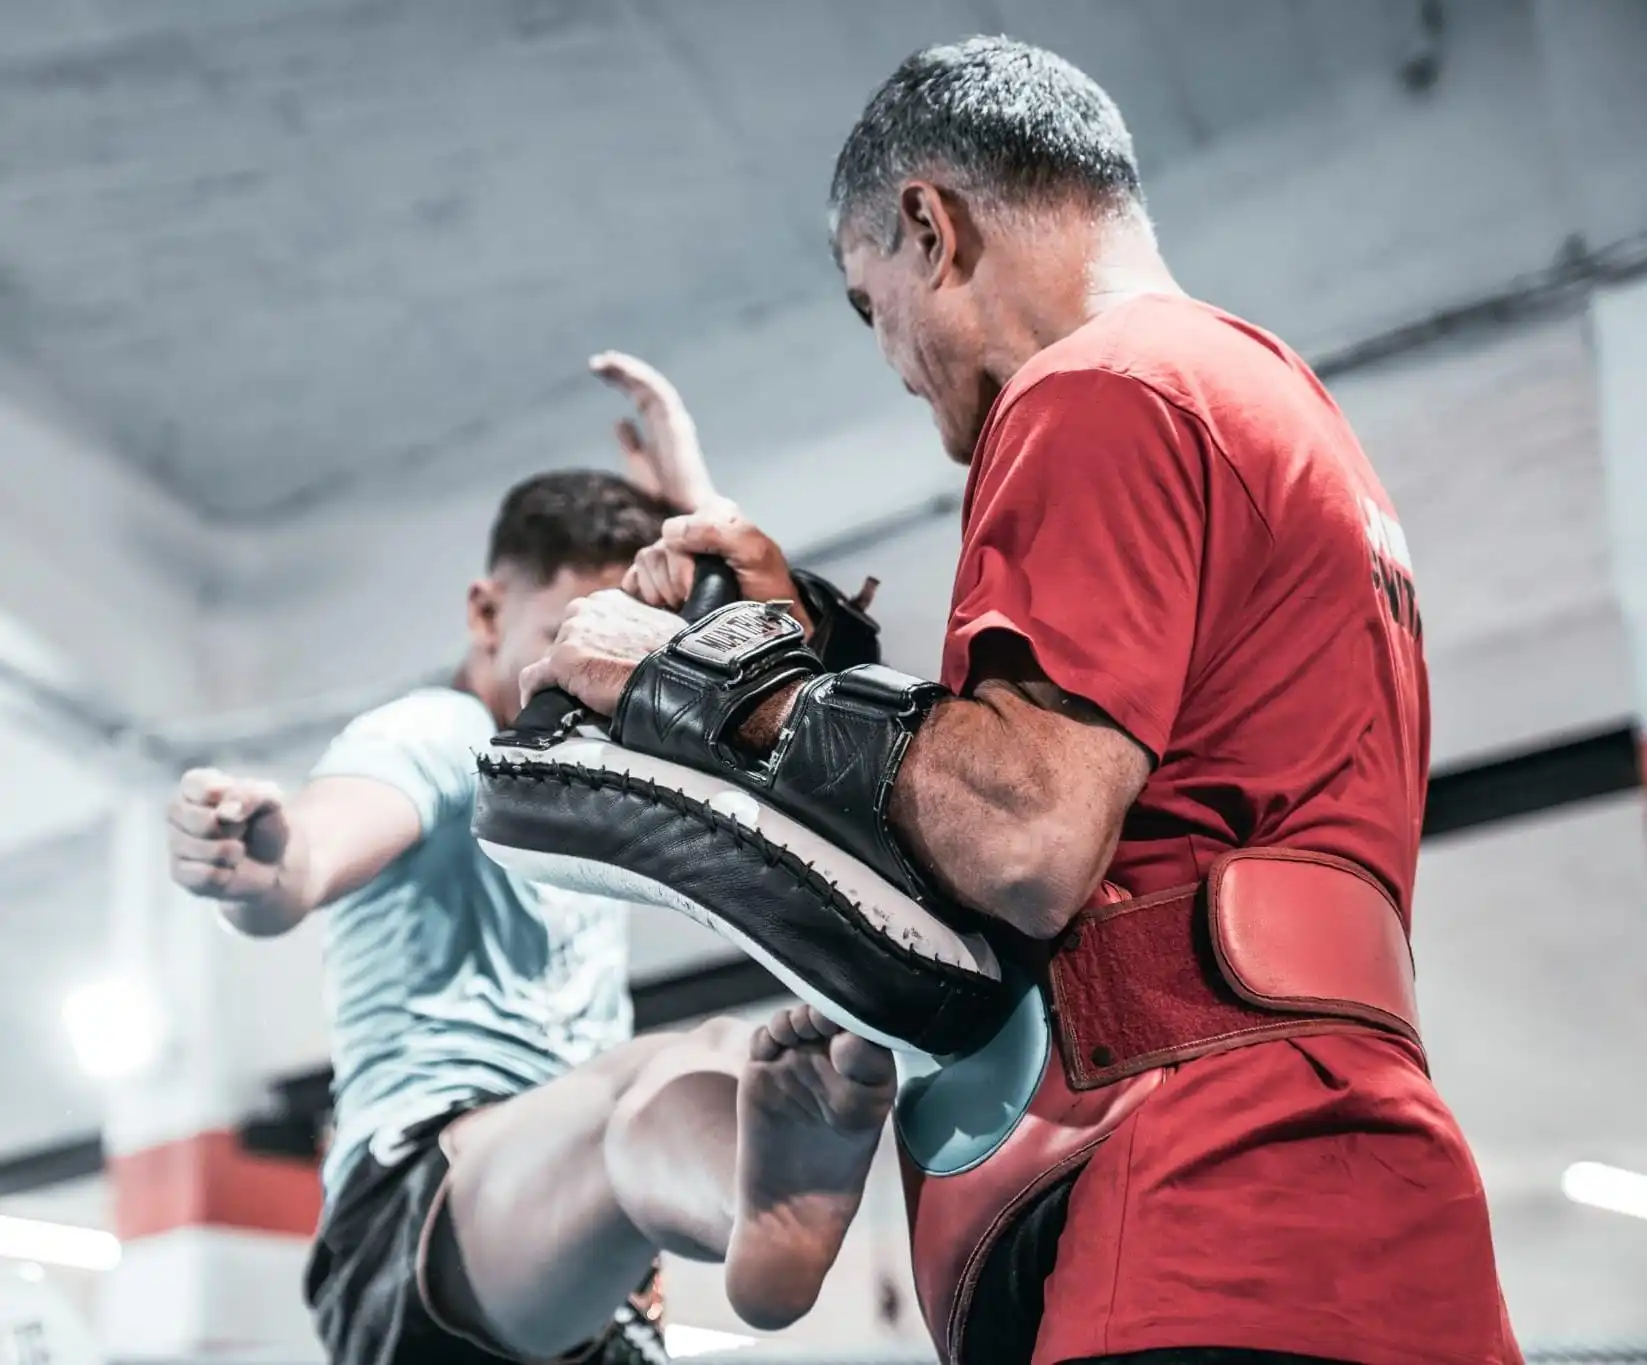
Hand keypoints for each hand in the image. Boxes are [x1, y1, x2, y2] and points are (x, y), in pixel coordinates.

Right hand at [167, 768, 292, 901]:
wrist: (271, 864)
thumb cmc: (265, 825)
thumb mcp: (271, 801)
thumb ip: (252, 796)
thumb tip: (227, 812)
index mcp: (195, 784)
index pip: (204, 788)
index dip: (231, 801)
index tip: (243, 806)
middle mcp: (177, 810)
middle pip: (202, 821)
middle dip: (233, 829)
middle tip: (242, 830)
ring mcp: (174, 842)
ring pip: (201, 850)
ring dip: (232, 852)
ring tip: (236, 849)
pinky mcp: (179, 872)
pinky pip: (204, 875)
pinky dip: (226, 873)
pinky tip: (227, 869)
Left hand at [518, 589, 683, 717]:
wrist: (674, 680)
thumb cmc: (675, 660)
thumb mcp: (663, 631)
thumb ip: (642, 632)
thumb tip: (644, 649)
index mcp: (611, 600)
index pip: (589, 624)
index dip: (594, 648)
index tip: (603, 666)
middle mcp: (587, 608)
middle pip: (568, 640)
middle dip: (577, 662)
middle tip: (593, 687)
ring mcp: (571, 633)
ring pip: (552, 660)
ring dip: (562, 679)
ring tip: (576, 701)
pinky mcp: (560, 661)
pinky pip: (533, 679)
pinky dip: (533, 693)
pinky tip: (537, 706)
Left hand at [591, 351, 717, 511]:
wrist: (683, 531)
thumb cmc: (662, 513)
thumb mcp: (638, 476)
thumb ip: (632, 447)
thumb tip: (620, 421)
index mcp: (661, 438)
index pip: (644, 401)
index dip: (625, 382)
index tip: (599, 370)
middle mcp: (671, 430)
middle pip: (647, 391)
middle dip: (624, 373)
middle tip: (596, 362)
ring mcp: (677, 428)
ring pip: (654, 388)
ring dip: (629, 370)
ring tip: (602, 361)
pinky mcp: (678, 429)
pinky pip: (661, 395)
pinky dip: (641, 378)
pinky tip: (619, 368)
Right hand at [622, 501, 814, 636]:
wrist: (769, 628)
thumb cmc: (769, 592)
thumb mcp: (756, 553)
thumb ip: (718, 531)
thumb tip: (670, 534)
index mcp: (714, 517)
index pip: (673, 531)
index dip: (682, 564)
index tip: (698, 587)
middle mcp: (692, 532)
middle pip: (655, 552)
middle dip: (675, 584)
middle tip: (695, 600)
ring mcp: (674, 557)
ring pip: (643, 564)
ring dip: (662, 592)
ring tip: (685, 605)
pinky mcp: (658, 581)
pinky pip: (632, 580)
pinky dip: (643, 594)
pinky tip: (664, 605)